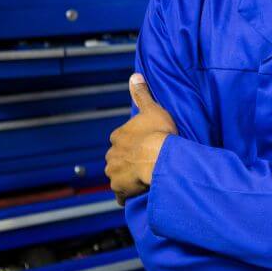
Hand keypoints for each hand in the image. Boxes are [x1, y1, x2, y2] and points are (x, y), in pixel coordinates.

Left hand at [106, 73, 176, 204]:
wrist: (160, 157)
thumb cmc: (158, 133)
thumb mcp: (152, 109)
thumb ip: (142, 94)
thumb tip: (134, 76)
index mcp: (118, 136)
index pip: (120, 140)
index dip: (132, 143)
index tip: (144, 145)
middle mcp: (111, 155)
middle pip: (117, 159)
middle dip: (127, 161)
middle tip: (145, 163)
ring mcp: (114, 173)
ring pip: (117, 176)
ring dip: (126, 178)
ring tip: (143, 178)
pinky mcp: (120, 189)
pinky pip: (121, 194)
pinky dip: (126, 195)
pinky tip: (137, 193)